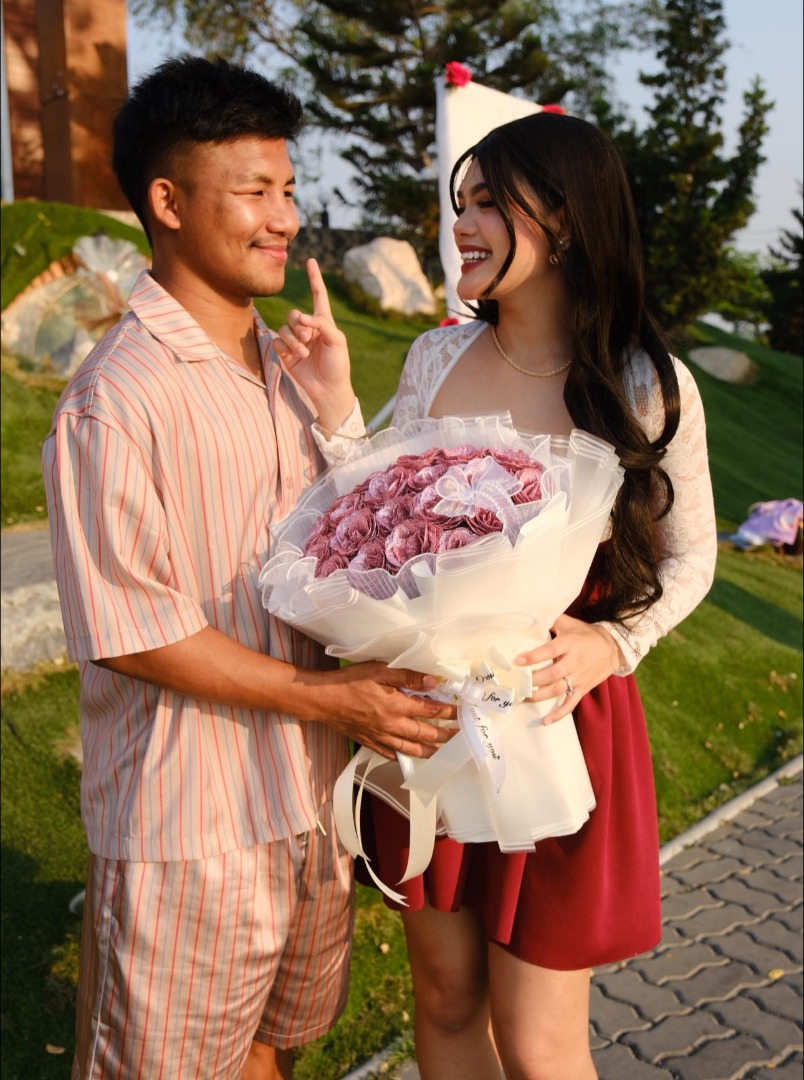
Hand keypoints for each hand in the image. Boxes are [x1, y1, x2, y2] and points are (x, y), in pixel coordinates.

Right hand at [272, 258, 355, 428]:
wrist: (328, 389)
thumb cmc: (338, 365)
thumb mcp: (337, 342)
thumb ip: (322, 324)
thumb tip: (302, 317)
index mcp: (324, 322)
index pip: (318, 295)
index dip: (315, 278)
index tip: (311, 261)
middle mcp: (308, 329)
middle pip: (294, 314)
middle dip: (299, 325)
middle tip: (308, 337)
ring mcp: (296, 341)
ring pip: (285, 329)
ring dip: (294, 340)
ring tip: (304, 353)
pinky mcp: (286, 353)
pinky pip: (277, 342)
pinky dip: (285, 348)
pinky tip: (294, 357)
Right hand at [319, 661, 455, 760]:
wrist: (321, 699)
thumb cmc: (349, 681)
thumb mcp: (380, 670)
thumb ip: (408, 676)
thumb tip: (434, 682)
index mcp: (396, 706)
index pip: (429, 710)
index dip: (447, 712)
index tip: (461, 713)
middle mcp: (391, 725)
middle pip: (424, 734)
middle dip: (443, 735)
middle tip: (458, 737)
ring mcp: (379, 736)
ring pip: (409, 749)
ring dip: (428, 751)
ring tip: (441, 753)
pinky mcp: (368, 741)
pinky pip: (389, 753)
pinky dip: (401, 757)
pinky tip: (407, 757)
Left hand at [515, 615, 623, 724]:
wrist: (613, 647)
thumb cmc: (585, 634)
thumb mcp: (569, 623)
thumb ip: (550, 621)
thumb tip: (527, 619)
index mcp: (569, 644)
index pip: (549, 651)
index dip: (533, 656)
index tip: (518, 661)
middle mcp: (574, 662)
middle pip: (552, 674)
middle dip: (534, 680)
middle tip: (517, 683)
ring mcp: (579, 678)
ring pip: (558, 690)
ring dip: (540, 696)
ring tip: (523, 697)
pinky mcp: (583, 689)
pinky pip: (571, 704)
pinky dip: (559, 714)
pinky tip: (545, 721)